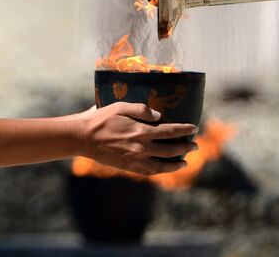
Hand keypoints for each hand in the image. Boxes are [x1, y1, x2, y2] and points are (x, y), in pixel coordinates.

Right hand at [78, 102, 197, 175]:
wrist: (83, 138)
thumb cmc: (102, 119)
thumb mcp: (121, 106)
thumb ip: (141, 110)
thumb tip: (159, 116)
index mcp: (141, 131)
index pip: (170, 131)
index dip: (184, 130)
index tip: (194, 128)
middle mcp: (141, 148)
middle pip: (170, 150)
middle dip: (185, 148)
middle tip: (195, 146)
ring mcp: (135, 160)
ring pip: (162, 166)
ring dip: (176, 164)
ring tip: (184, 162)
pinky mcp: (128, 167)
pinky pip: (148, 172)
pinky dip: (160, 171)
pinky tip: (164, 169)